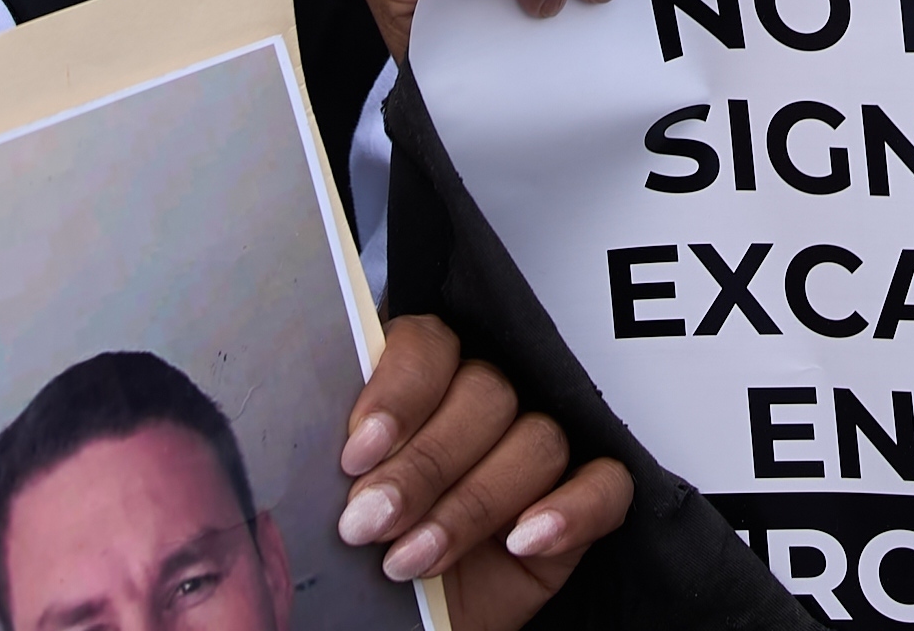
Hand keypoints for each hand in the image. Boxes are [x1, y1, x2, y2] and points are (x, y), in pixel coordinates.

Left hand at [335, 315, 633, 623]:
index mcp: (420, 385)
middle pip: (485, 393)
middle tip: (370, 523)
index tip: (356, 456)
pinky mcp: (580, 505)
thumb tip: (307, 435)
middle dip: (422, 466)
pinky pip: (606, 485)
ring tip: (413, 560)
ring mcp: (533, 457)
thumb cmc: (359, 569)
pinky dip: (569, 510)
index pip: (430, 345)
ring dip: (472, 504)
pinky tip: (521, 540)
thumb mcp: (330, 505)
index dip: (398, 393)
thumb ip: (332, 457)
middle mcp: (481, 409)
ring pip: (536, 439)